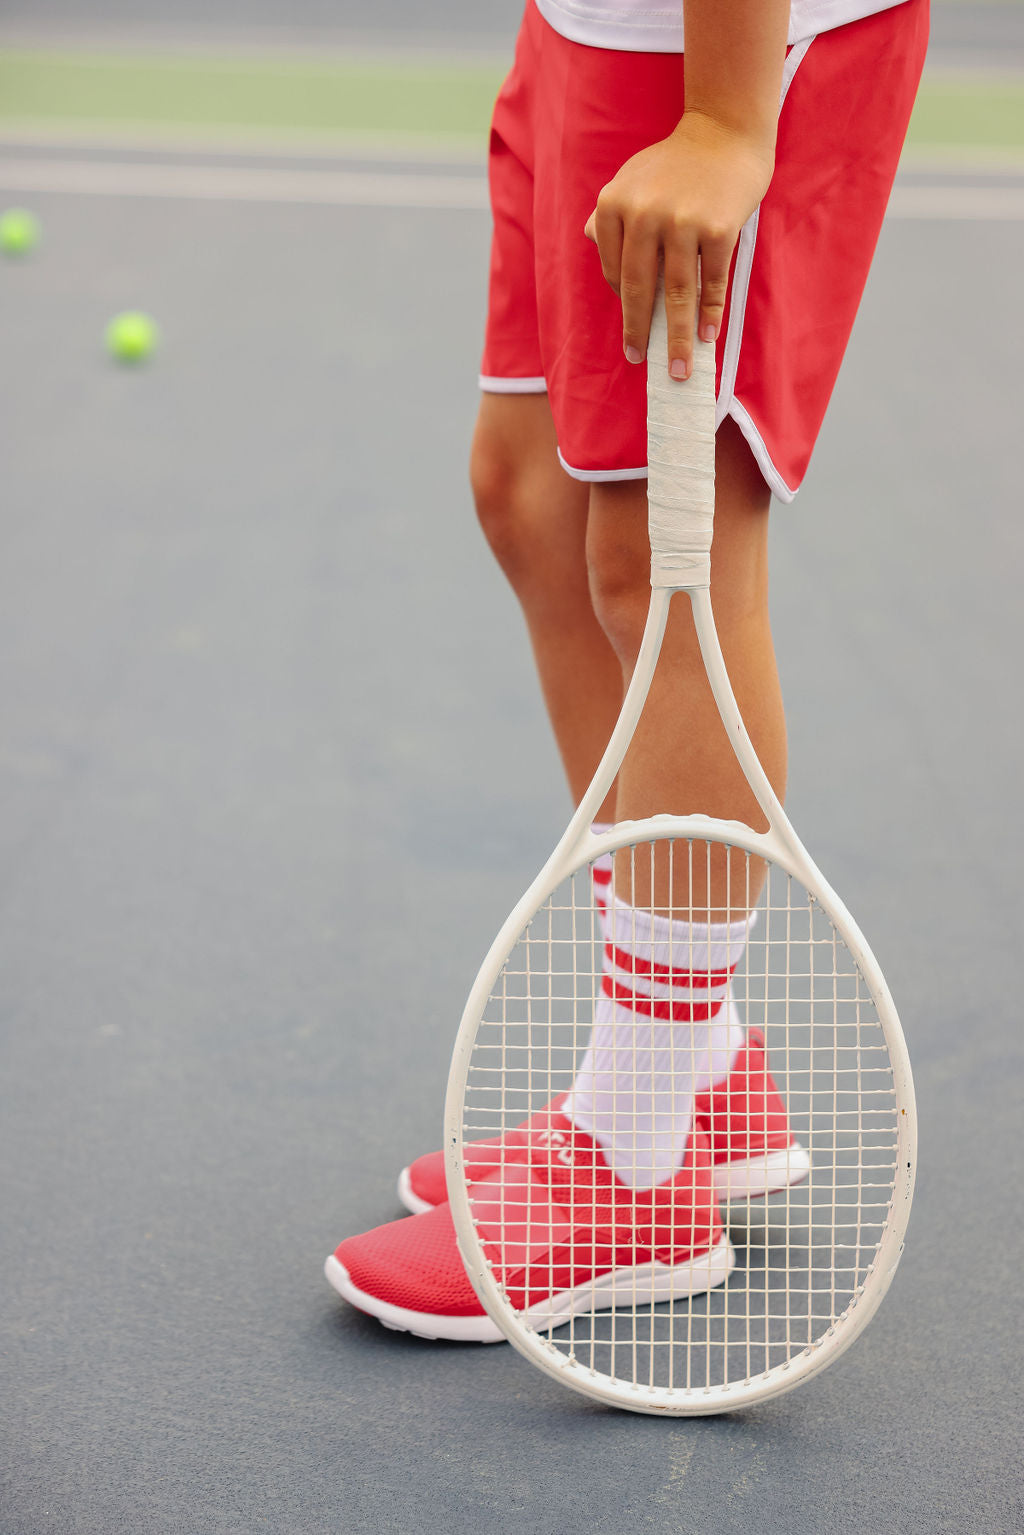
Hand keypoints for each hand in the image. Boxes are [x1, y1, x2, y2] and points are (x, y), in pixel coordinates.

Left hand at [584, 112, 774, 379]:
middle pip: (638, 288)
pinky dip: (709, 313)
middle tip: (640, 362)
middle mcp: (644, 213)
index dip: (624, 304)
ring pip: (675, 293)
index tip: (632, 332)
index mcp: (615, 203)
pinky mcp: (717, 228)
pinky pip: (710, 282)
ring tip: (679, 370)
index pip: (614, 270)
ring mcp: (682, 221)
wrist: (726, 131)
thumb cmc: (677, 162)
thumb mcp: (632, 178)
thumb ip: (611, 212)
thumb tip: (593, 243)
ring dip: (677, 338)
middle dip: (639, 332)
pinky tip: (706, 336)